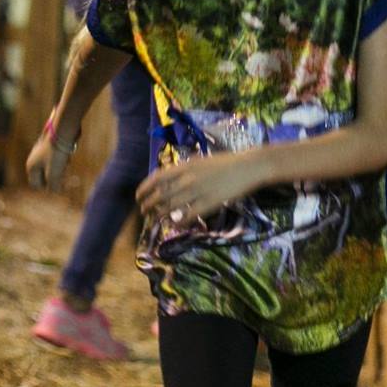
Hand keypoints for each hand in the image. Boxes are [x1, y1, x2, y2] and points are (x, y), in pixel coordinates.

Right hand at [27, 121, 75, 190]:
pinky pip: (57, 159)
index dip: (48, 188)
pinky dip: (63, 161)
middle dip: (56, 178)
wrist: (62, 130)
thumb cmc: (57, 152)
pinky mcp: (51, 147)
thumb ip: (53, 186)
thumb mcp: (54, 173)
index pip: (36, 185)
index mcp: (31, 167)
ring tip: (66, 162)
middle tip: (65, 173)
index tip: (59, 184)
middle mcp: (34, 160)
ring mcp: (42, 152)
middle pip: (44, 177)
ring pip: (52, 168)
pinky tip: (68, 156)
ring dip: (60, 169)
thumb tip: (54, 192)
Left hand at [137, 151, 258, 226]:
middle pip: (160, 196)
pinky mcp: (210, 203)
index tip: (139, 197)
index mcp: (185, 166)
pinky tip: (177, 225)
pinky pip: (189, 216)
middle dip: (148, 205)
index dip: (144, 189)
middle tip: (144, 212)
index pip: (156, 179)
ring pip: (171, 208)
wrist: (248, 167)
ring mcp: (198, 192)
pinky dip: (180, 222)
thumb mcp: (200, 161)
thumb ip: (184, 170)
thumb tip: (168, 178)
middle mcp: (188, 179)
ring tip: (156, 220)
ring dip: (160, 216)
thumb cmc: (225, 163)